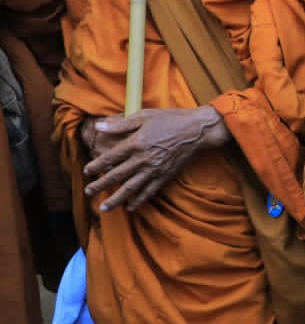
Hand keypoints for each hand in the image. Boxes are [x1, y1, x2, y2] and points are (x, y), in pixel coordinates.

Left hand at [83, 106, 230, 210]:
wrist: (197, 130)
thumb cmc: (171, 119)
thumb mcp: (145, 116)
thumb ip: (121, 124)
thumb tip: (98, 127)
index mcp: (136, 143)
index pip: (110, 158)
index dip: (97, 165)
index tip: (87, 171)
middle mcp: (142, 159)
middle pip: (116, 175)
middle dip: (100, 185)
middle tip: (88, 192)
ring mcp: (154, 169)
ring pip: (130, 188)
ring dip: (115, 199)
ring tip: (103, 208)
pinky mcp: (165, 176)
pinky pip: (149, 191)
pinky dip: (139, 200)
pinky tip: (130, 207)